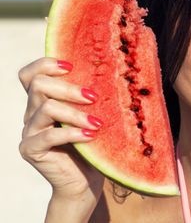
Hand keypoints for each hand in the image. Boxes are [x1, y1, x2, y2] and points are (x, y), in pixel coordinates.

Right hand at [18, 58, 104, 201]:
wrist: (86, 180)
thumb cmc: (93, 144)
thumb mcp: (92, 114)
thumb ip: (89, 97)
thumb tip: (109, 70)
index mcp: (44, 100)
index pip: (31, 74)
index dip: (46, 64)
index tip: (71, 66)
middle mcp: (32, 112)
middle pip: (39, 85)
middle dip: (69, 88)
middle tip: (94, 97)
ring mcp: (29, 131)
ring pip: (45, 107)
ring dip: (75, 113)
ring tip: (97, 123)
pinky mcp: (30, 150)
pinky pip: (48, 136)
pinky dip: (72, 133)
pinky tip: (90, 136)